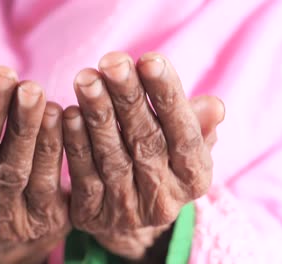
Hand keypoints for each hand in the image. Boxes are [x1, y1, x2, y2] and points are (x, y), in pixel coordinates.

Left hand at [63, 52, 224, 258]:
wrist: (130, 218)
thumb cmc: (160, 163)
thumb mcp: (184, 147)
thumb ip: (197, 126)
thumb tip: (214, 106)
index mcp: (193, 178)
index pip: (185, 135)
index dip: (168, 97)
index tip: (150, 60)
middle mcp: (163, 198)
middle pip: (146, 142)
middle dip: (128, 98)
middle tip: (112, 61)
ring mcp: (126, 209)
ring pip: (112, 158)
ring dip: (98, 115)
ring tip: (87, 79)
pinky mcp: (93, 214)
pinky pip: (83, 177)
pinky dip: (76, 144)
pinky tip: (68, 114)